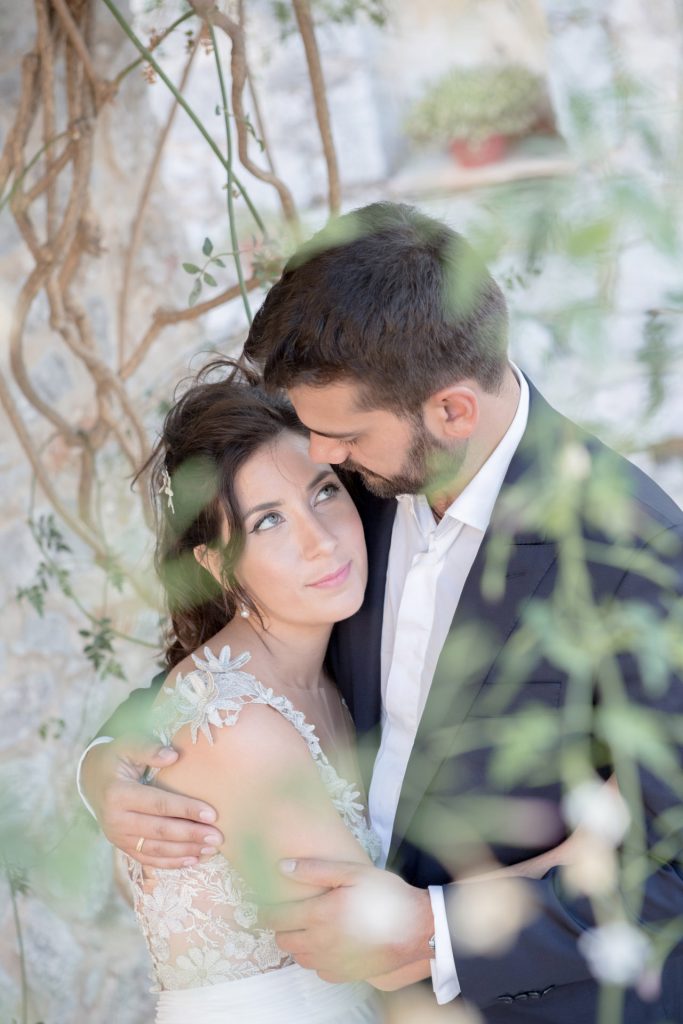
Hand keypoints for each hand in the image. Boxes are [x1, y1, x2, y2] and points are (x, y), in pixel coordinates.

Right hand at [81, 734, 222, 867]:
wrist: (93, 778)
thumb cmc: (117, 758)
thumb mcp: (128, 746)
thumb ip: (149, 749)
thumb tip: (173, 756)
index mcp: (118, 794)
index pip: (159, 804)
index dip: (186, 809)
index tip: (212, 814)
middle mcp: (116, 820)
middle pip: (159, 831)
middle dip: (191, 835)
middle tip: (217, 837)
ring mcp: (118, 837)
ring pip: (155, 849)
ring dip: (185, 851)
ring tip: (211, 849)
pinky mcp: (122, 846)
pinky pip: (148, 858)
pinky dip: (171, 862)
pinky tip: (192, 860)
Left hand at [262, 858, 433, 982]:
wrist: (417, 928)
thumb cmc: (386, 895)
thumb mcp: (352, 872)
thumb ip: (315, 869)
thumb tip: (282, 867)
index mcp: (321, 914)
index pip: (278, 918)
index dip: (265, 912)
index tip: (262, 907)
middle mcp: (321, 941)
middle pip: (284, 940)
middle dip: (280, 928)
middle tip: (287, 915)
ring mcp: (332, 961)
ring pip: (298, 957)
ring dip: (296, 944)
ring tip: (306, 928)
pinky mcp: (344, 974)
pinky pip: (317, 970)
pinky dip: (315, 958)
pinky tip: (325, 944)